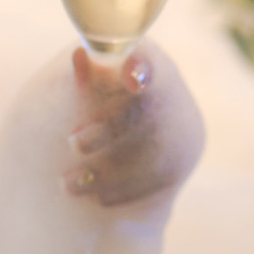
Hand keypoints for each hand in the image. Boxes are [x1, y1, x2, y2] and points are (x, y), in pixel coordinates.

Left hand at [61, 44, 203, 207]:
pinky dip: (125, 190)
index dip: (142, 67)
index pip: (149, 61)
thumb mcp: (91, 80)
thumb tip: (78, 56)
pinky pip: (158, 178)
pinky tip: (98, 197)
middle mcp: (172, 91)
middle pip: (147, 111)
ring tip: (69, 185)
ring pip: (152, 153)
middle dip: (108, 131)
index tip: (131, 75)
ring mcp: (183, 126)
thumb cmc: (99, 92)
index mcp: (147, 61)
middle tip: (72, 144)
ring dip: (107, 172)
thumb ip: (86, 72)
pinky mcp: (183, 158)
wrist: (127, 125)